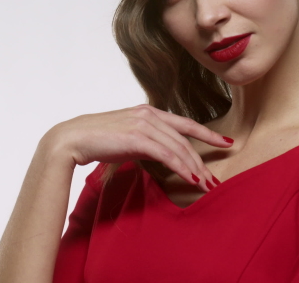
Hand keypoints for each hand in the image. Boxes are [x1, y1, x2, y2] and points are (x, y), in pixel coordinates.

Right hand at [45, 104, 231, 191]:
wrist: (72, 138)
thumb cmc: (98, 140)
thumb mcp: (129, 138)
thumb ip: (148, 142)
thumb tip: (162, 156)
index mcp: (150, 112)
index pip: (186, 123)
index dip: (208, 133)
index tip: (226, 142)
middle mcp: (150, 115)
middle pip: (185, 139)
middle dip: (203, 160)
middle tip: (215, 179)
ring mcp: (144, 124)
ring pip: (179, 148)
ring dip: (195, 168)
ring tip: (205, 185)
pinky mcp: (137, 137)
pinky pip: (167, 155)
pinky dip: (182, 168)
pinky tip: (191, 179)